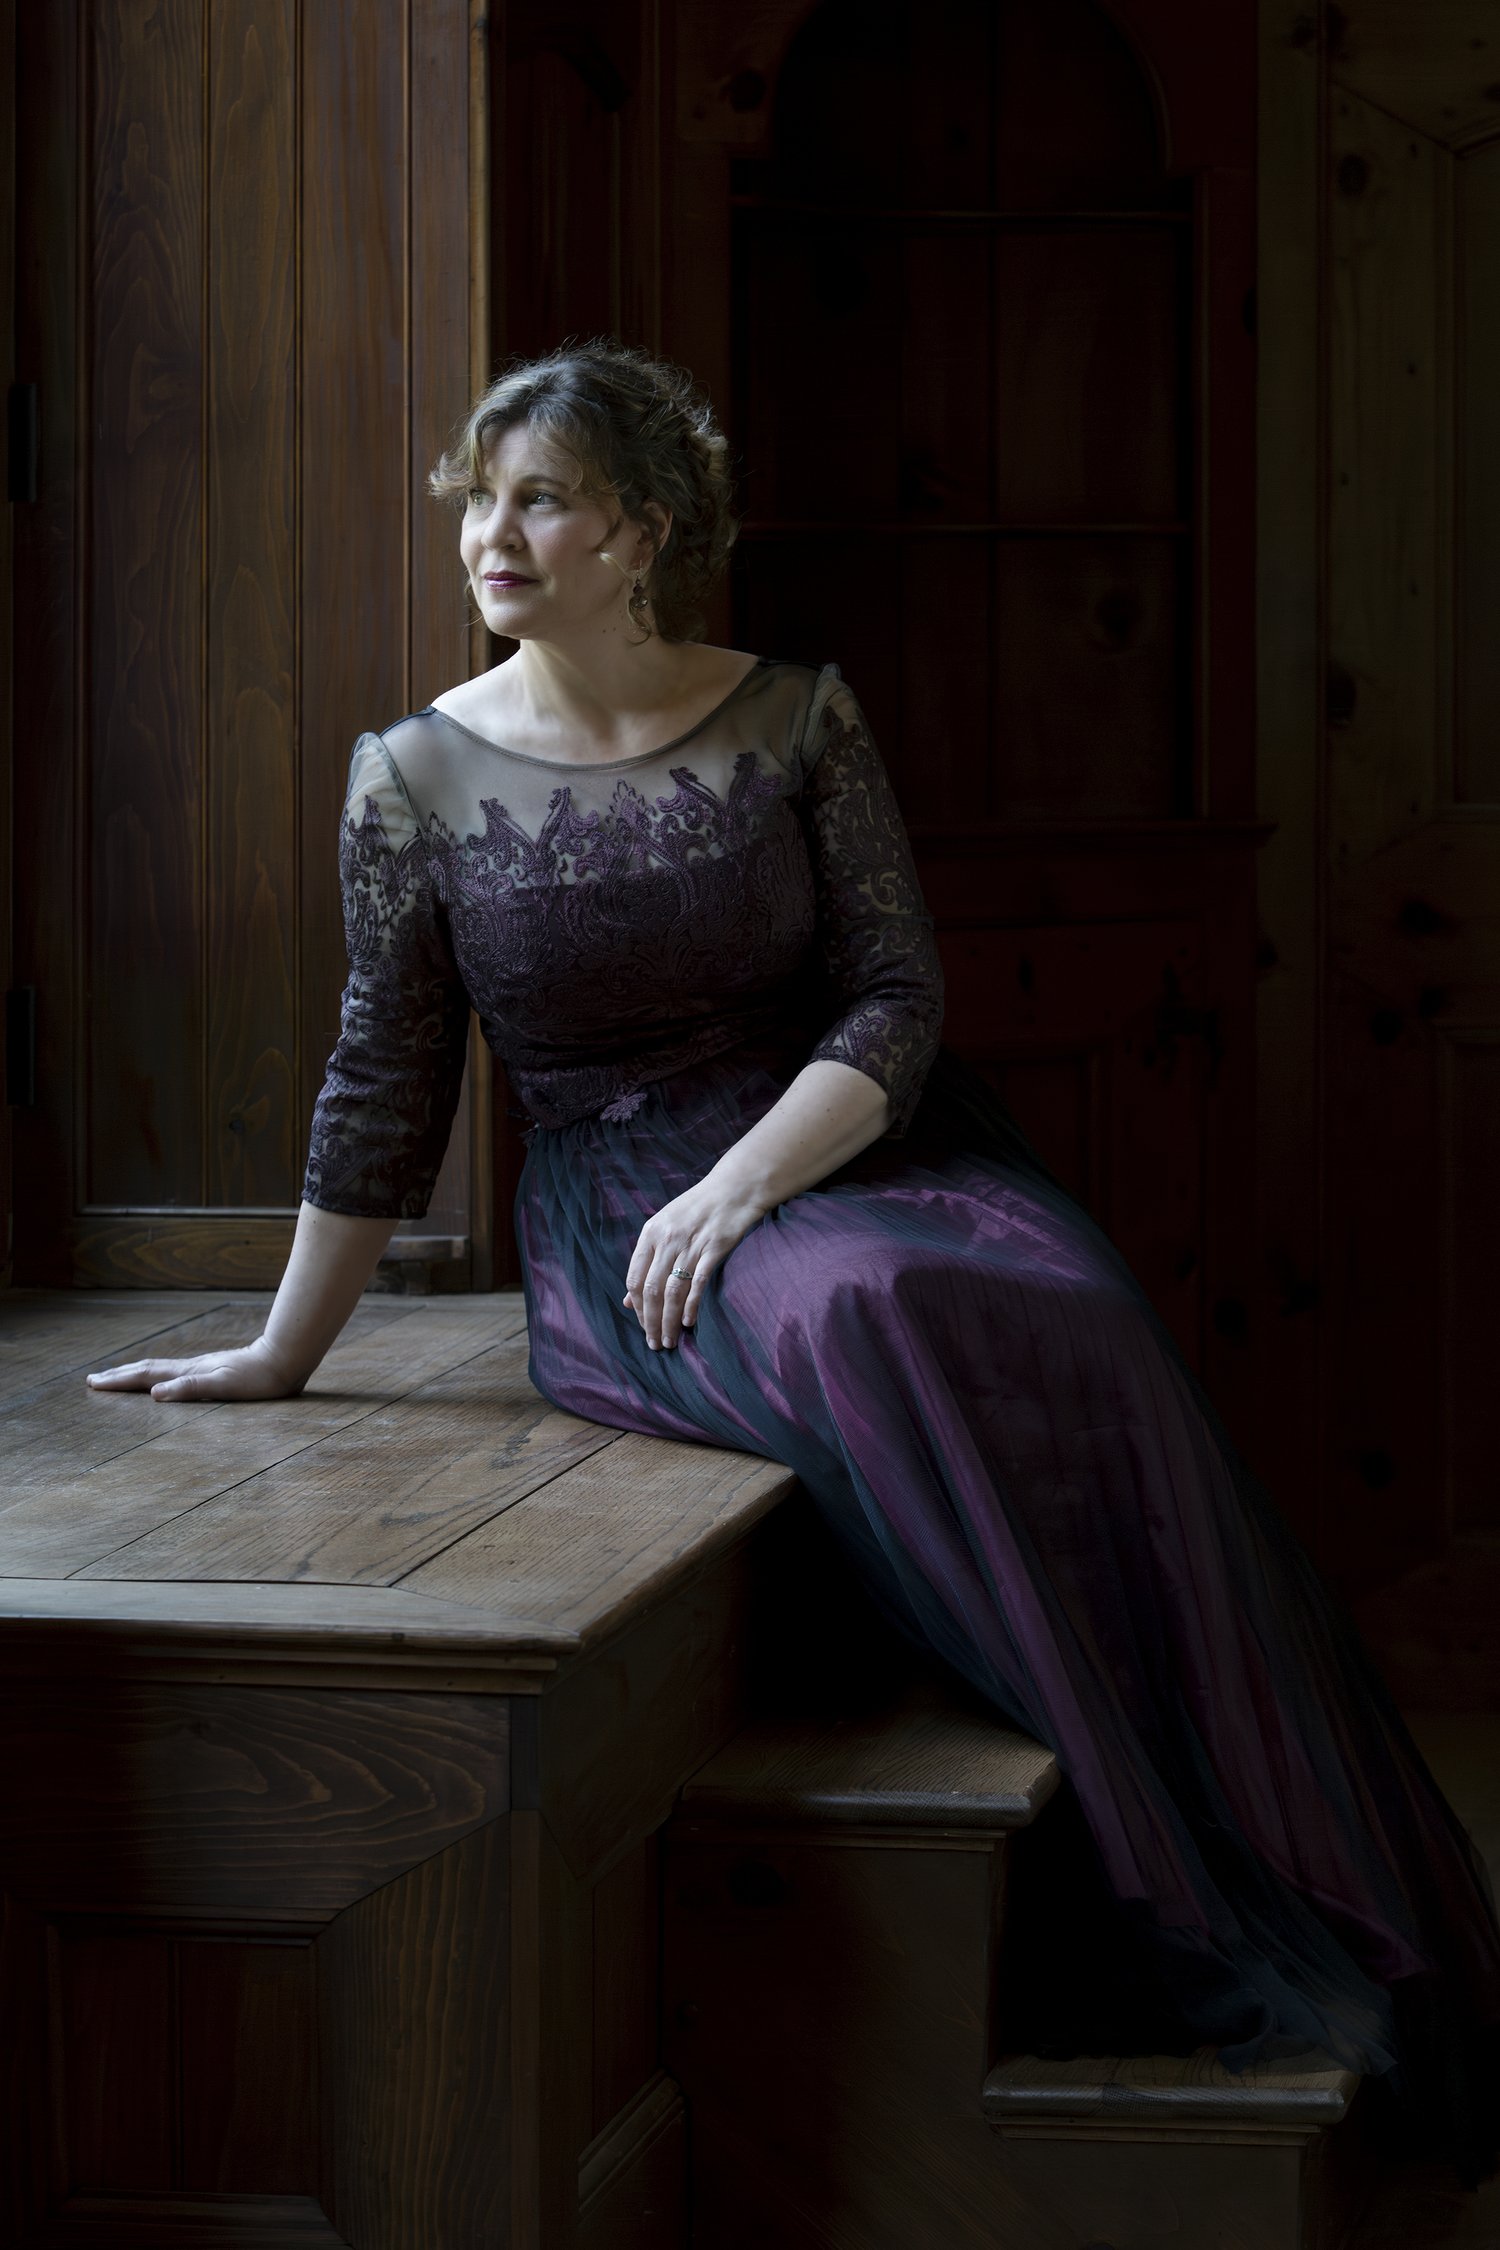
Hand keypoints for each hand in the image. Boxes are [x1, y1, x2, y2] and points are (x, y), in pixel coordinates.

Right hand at [86, 1335, 306, 1402]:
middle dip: (119, 1375)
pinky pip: (175, 1373)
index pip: (146, 1375)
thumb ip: (190, 1388)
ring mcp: (201, 1366)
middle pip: (147, 1369)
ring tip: (119, 1376)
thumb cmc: (258, 1378)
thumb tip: (154, 1393)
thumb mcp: (224, 1386)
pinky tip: (163, 1380)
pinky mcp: (213, 1369)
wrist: (284, 1360)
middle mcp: (191, 1367)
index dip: (119, 1380)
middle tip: (93, 1379)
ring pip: (160, 1369)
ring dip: (135, 1373)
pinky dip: (158, 1376)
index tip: (94, 1383)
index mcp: (189, 1372)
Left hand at [623, 1175, 769, 1349]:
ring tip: (670, 1340)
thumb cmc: (697, 1209)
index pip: (634, 1278)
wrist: (734, 1188)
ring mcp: (691, 1244)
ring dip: (669, 1321)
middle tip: (655, 1344)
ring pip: (672, 1292)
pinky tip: (689, 1322)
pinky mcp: (714, 1249)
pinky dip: (691, 1306)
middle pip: (651, 1290)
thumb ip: (647, 1261)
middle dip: (651, 1322)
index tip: (644, 1326)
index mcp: (650, 1233)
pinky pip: (698, 1283)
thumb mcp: (665, 1227)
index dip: (637, 1308)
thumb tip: (628, 1300)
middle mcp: (667, 1240)